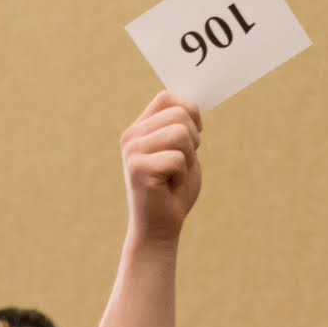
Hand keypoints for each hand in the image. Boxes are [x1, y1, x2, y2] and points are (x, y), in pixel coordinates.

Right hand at [122, 92, 202, 242]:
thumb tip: (193, 105)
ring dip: (188, 159)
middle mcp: (132, 136)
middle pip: (179, 114)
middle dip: (193, 140)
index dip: (190, 110)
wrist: (159, 229)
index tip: (196, 133)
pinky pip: (177, 159)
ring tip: (174, 176)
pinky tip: (169, 188)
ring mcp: (132, 151)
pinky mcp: (138, 168)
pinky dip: (182, 176)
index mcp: (140, 128)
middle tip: (181, 165)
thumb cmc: (174, 192)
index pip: (167, 97)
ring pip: (181, 134)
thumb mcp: (182, 153)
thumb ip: (183, 128)